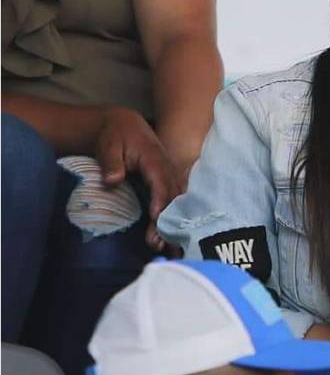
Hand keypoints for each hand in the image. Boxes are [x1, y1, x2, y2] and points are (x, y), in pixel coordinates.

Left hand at [94, 107, 178, 249]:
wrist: (124, 124)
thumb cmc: (115, 135)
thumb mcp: (108, 144)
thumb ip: (111, 162)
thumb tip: (113, 180)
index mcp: (155, 159)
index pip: (161, 183)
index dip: (161, 202)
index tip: (156, 220)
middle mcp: (167, 170)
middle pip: (172, 199)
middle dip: (167, 223)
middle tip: (157, 245)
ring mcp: (170, 177)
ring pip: (177, 204)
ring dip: (173, 226)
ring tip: (168, 250)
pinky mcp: (168, 184)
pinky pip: (175, 204)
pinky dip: (174, 221)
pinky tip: (171, 240)